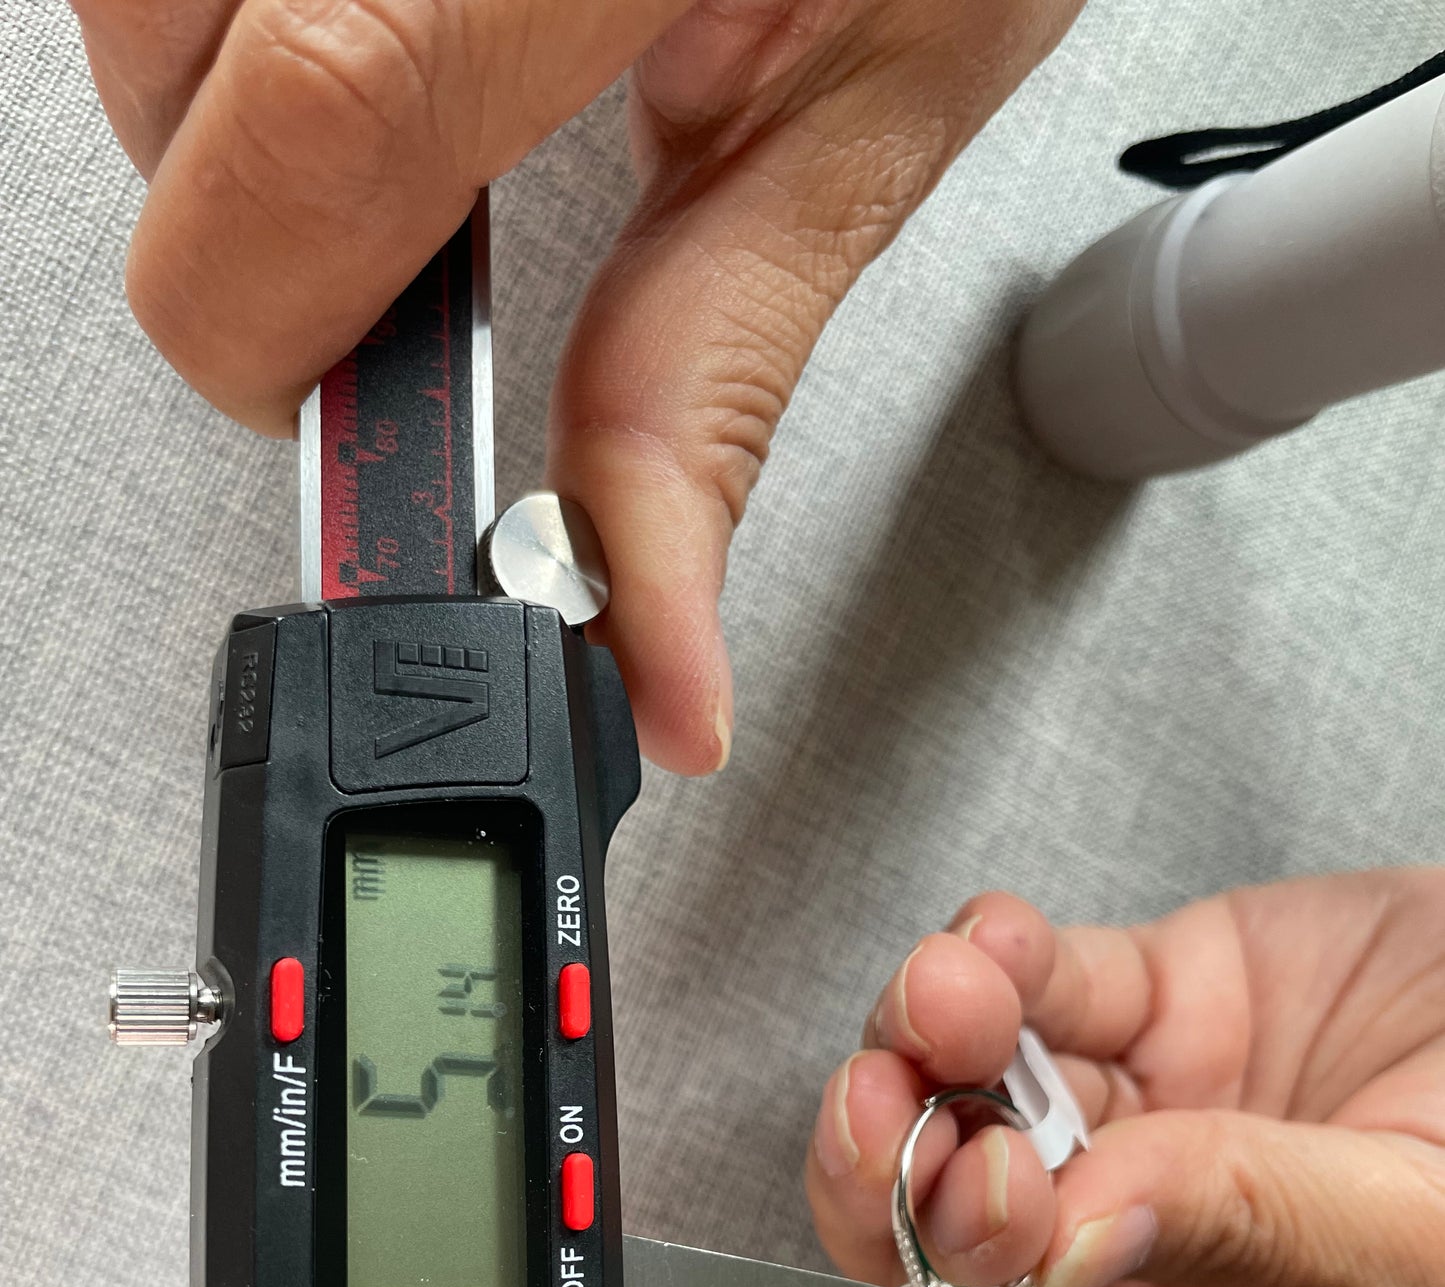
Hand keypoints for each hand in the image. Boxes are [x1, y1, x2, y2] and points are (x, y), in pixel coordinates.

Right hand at [72, 0, 1080, 773]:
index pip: (292, 152)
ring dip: (247, 63)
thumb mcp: (882, 102)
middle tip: (431, 184)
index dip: (269, 333)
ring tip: (430, 38)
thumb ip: (715, 378)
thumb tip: (650, 645)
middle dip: (267, 204)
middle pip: (158, 70)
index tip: (345, 397)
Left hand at [806, 869, 1444, 1286]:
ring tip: (950, 1000)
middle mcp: (1156, 1240)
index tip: (963, 1220)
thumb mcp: (1428, 1227)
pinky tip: (995, 949)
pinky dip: (992, 957)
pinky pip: (1038, 981)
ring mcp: (1146, 1109)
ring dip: (925, 1043)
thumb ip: (1253, 1229)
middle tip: (888, 1110)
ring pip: (974, 1091)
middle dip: (897, 1172)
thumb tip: (1068, 1245)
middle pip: (959, 1230)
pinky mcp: (1160, 992)